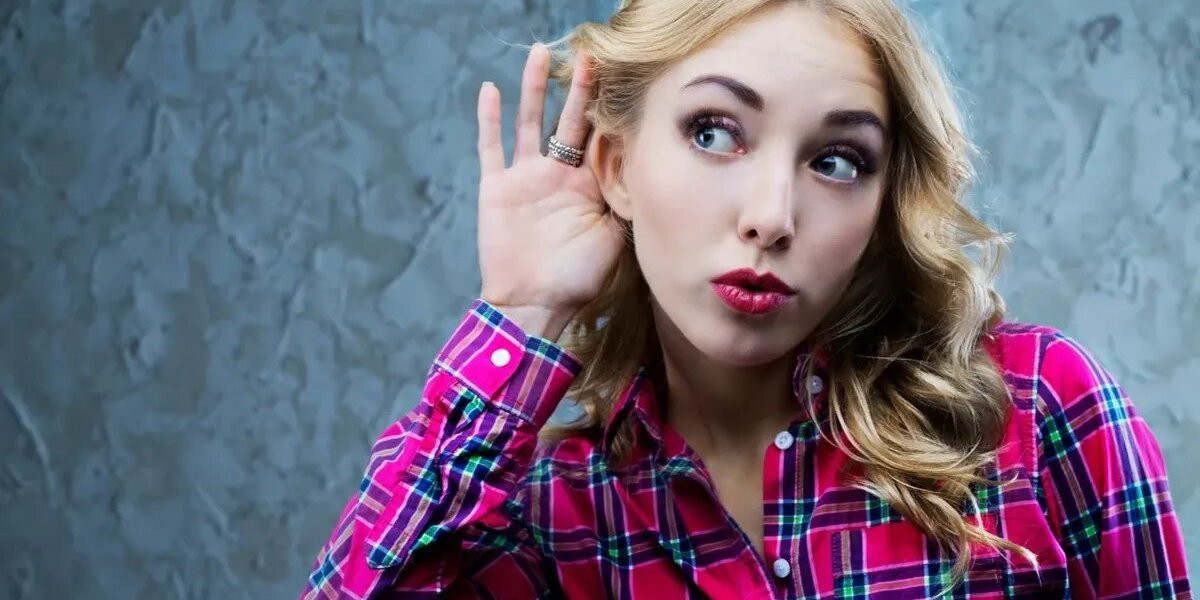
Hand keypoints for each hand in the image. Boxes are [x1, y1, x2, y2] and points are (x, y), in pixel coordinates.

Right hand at [475, 44, 625, 337]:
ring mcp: (526, 179)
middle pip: (569, 121)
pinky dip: (489, 119)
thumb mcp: (615, 236)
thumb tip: (646, 165)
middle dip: (579, 89)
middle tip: (590, 54)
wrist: (534, 306)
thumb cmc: (580, 280)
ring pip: (530, 122)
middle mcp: (558, 176)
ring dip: (535, 89)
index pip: (600, 138)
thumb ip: (625, 199)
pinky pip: (491, 147)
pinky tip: (490, 90)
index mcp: (589, 186)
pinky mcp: (497, 188)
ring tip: (541, 54)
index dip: (608, 109)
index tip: (622, 77)